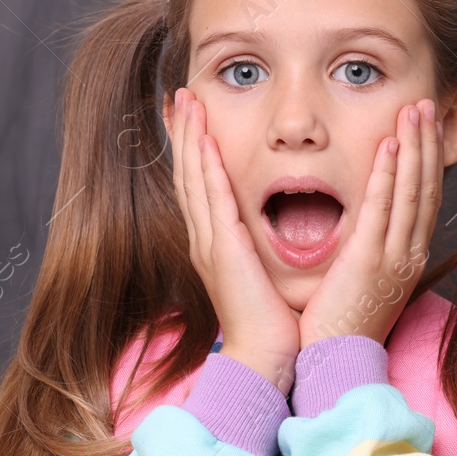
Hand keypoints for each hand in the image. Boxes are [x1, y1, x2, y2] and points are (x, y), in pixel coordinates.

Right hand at [165, 88, 298, 393]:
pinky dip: (207, 165)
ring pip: (194, 178)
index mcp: (217, 245)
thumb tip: (275, 231)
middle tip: (181, 96)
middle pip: (189, 174)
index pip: (201, 186)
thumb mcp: (265, 276)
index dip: (195, 150)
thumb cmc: (272, 323)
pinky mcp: (223, 249)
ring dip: (190, 137)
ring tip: (186, 101)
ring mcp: (210, 243)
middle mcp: (206, 239)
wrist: (264, 359)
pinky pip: (212, 198)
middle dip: (184, 133)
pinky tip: (205, 139)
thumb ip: (265, 250)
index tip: (194, 118)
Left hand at [297, 98, 441, 349]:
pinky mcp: (369, 260)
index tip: (425, 129)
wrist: (334, 363)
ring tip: (414, 111)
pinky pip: (383, 208)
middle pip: (427, 188)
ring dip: (414, 147)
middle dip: (427, 144)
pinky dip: (389, 175)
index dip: (427, 161)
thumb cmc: (341, 327)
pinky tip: (390, 146)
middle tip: (426, 106)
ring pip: (412, 191)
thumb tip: (365, 229)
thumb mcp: (364, 282)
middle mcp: (409, 254)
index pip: (424, 200)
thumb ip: (369, 251)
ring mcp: (393, 257)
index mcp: (407, 258)